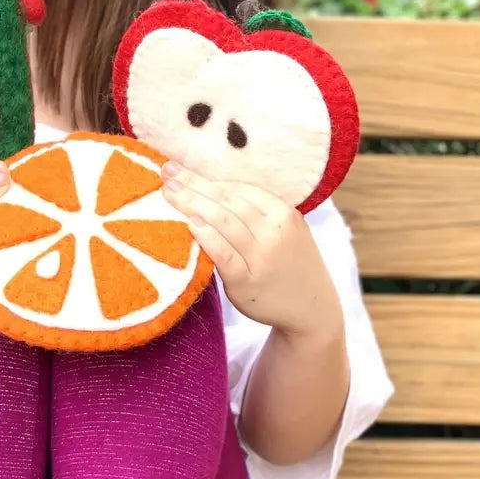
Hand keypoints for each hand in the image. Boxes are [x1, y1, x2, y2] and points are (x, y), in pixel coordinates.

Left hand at [162, 161, 343, 337]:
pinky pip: (224, 254)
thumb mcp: (285, 231)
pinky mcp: (247, 281)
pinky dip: (207, 237)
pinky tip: (190, 224)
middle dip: (194, 185)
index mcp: (283, 213)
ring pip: (224, 222)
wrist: (312, 309)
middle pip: (228, 201)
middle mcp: (274, 231)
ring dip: (194, 204)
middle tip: (167, 174)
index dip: (207, 176)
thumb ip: (257, 213)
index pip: (239, 188)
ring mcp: (262, 257)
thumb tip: (210, 190)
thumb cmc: (290, 265)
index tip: (180, 168)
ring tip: (169, 194)